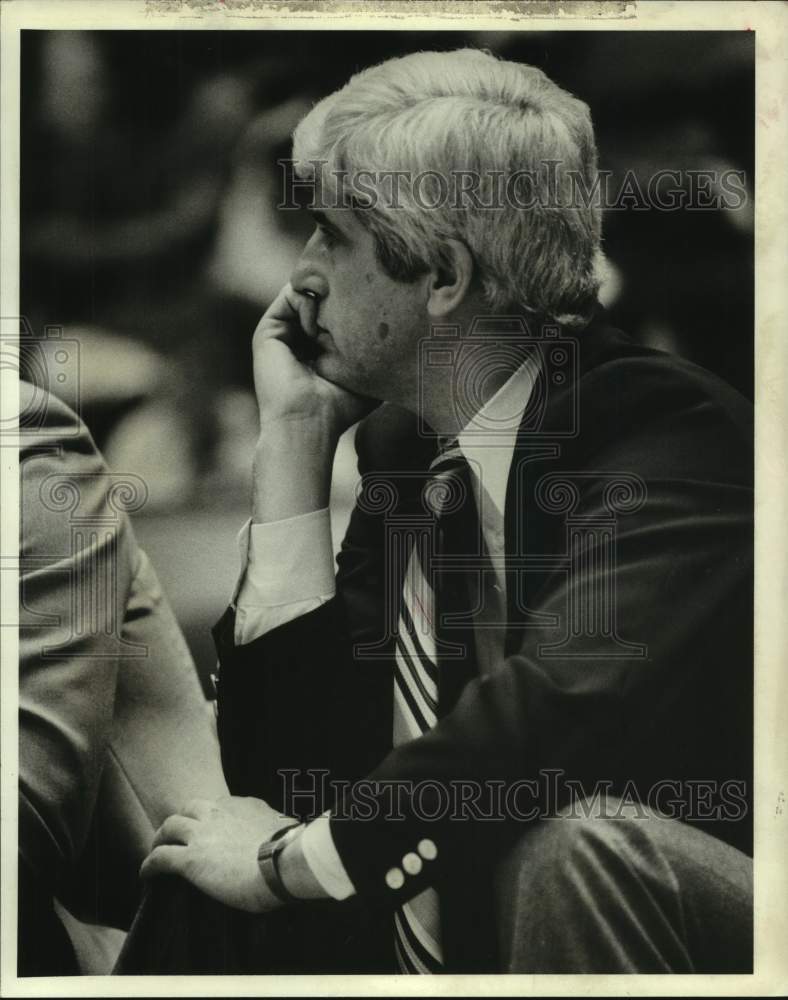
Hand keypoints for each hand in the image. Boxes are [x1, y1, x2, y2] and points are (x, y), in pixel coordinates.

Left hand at [140, 795, 295, 912]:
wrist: (281, 864)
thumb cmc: (291, 851)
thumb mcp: (286, 828)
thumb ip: (279, 826)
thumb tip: (291, 831)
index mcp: (243, 805)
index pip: (219, 806)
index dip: (209, 818)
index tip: (209, 830)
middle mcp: (218, 813)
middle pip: (189, 808)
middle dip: (180, 820)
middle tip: (177, 835)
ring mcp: (201, 835)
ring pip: (169, 827)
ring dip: (161, 838)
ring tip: (157, 850)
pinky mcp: (188, 860)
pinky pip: (160, 858)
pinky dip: (149, 865)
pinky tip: (146, 874)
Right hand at [252, 283, 371, 439]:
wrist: (308, 422)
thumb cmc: (340, 406)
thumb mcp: (366, 372)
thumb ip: (373, 347)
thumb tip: (388, 321)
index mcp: (318, 348)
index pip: (336, 310)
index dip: (353, 304)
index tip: (366, 317)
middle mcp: (298, 338)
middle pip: (322, 297)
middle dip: (340, 297)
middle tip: (351, 317)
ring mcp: (282, 333)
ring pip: (307, 293)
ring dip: (326, 301)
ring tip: (334, 328)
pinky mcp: (268, 330)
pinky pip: (291, 294)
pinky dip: (309, 303)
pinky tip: (316, 330)